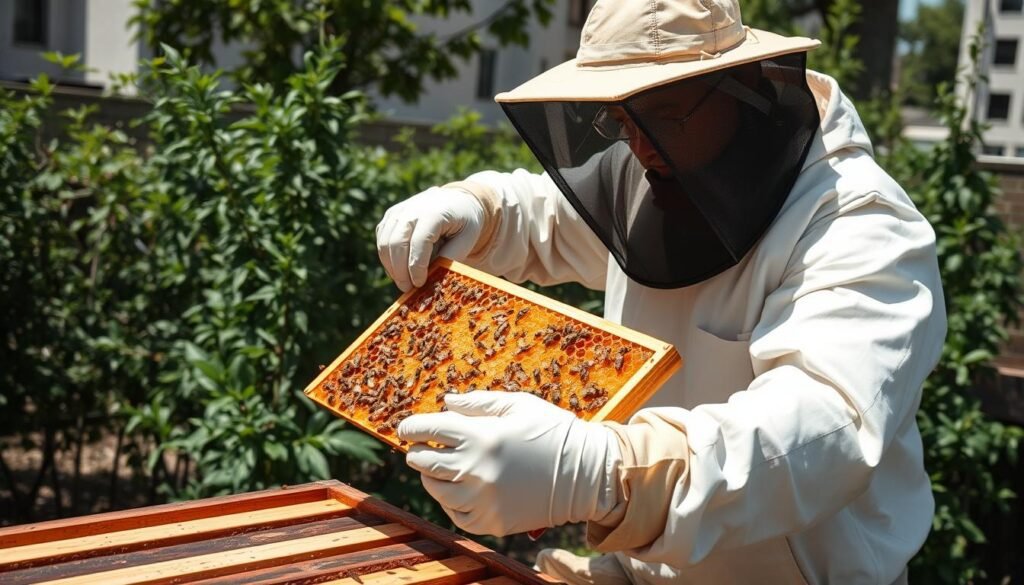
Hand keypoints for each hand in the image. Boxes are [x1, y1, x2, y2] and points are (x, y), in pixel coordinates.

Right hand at [375, 187, 484, 290]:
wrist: (456, 200)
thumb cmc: (465, 222)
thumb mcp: (468, 238)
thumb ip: (452, 256)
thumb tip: (435, 278)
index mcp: (434, 212)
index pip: (419, 241)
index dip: (416, 266)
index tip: (420, 283)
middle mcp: (412, 209)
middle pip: (396, 243)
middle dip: (400, 271)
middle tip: (408, 289)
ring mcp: (398, 211)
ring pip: (384, 243)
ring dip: (391, 267)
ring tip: (404, 283)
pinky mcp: (390, 216)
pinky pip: (382, 240)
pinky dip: (387, 259)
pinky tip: (399, 271)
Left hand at [397, 391, 619, 535]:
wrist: (587, 475)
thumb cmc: (553, 432)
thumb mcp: (518, 405)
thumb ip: (478, 403)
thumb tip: (446, 403)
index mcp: (481, 437)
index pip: (427, 431)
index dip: (410, 427)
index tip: (406, 428)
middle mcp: (476, 471)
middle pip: (423, 463)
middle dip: (418, 452)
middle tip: (422, 447)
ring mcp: (482, 501)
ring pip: (435, 490)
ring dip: (433, 476)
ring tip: (447, 466)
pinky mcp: (491, 523)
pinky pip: (455, 513)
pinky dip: (451, 500)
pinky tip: (463, 487)